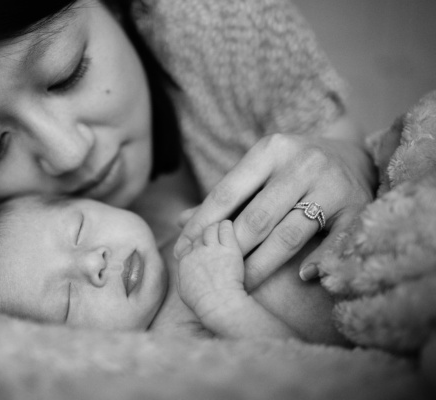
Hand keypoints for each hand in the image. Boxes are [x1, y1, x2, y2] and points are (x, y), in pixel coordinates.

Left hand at [175, 132, 375, 289]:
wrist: (351, 154)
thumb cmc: (290, 169)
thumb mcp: (259, 171)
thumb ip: (225, 197)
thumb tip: (178, 222)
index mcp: (270, 150)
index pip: (227, 192)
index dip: (201, 224)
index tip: (182, 250)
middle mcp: (302, 163)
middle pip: (256, 217)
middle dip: (229, 250)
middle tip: (210, 274)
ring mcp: (332, 184)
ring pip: (289, 234)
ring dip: (262, 265)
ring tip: (241, 284)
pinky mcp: (358, 205)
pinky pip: (337, 240)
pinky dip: (321, 260)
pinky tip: (305, 276)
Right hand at [177, 220, 244, 321]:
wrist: (219, 305)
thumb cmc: (203, 302)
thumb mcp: (184, 288)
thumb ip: (182, 270)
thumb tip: (182, 260)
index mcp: (184, 259)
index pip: (187, 240)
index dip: (195, 241)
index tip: (202, 245)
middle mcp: (196, 251)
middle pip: (199, 233)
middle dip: (206, 233)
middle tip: (215, 236)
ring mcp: (213, 248)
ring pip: (211, 227)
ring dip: (217, 227)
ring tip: (224, 230)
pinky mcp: (229, 248)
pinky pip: (226, 227)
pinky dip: (228, 225)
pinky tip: (232, 228)